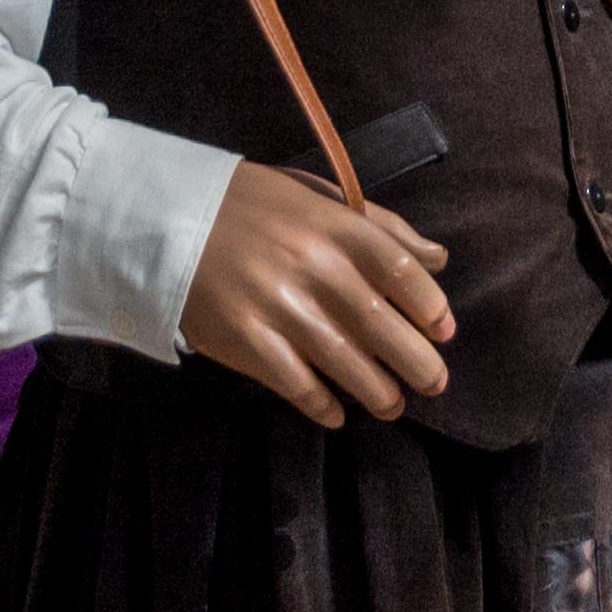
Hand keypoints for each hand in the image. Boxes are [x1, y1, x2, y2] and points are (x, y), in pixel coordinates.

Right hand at [178, 164, 453, 427]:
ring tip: (392, 404)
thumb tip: (438, 259)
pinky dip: (323, 405)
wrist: (167, 219)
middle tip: (433, 382)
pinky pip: (297, 385)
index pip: (402, 271)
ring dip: (379, 393)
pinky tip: (337, 414)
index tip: (444, 331)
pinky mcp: (247, 341)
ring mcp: (279, 307)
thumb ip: (380, 227)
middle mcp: (314, 267)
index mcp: (335, 227)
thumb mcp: (317, 198)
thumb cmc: (251, 207)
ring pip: (346, 365)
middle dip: (418, 363)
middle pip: (382, 326)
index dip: (431, 307)